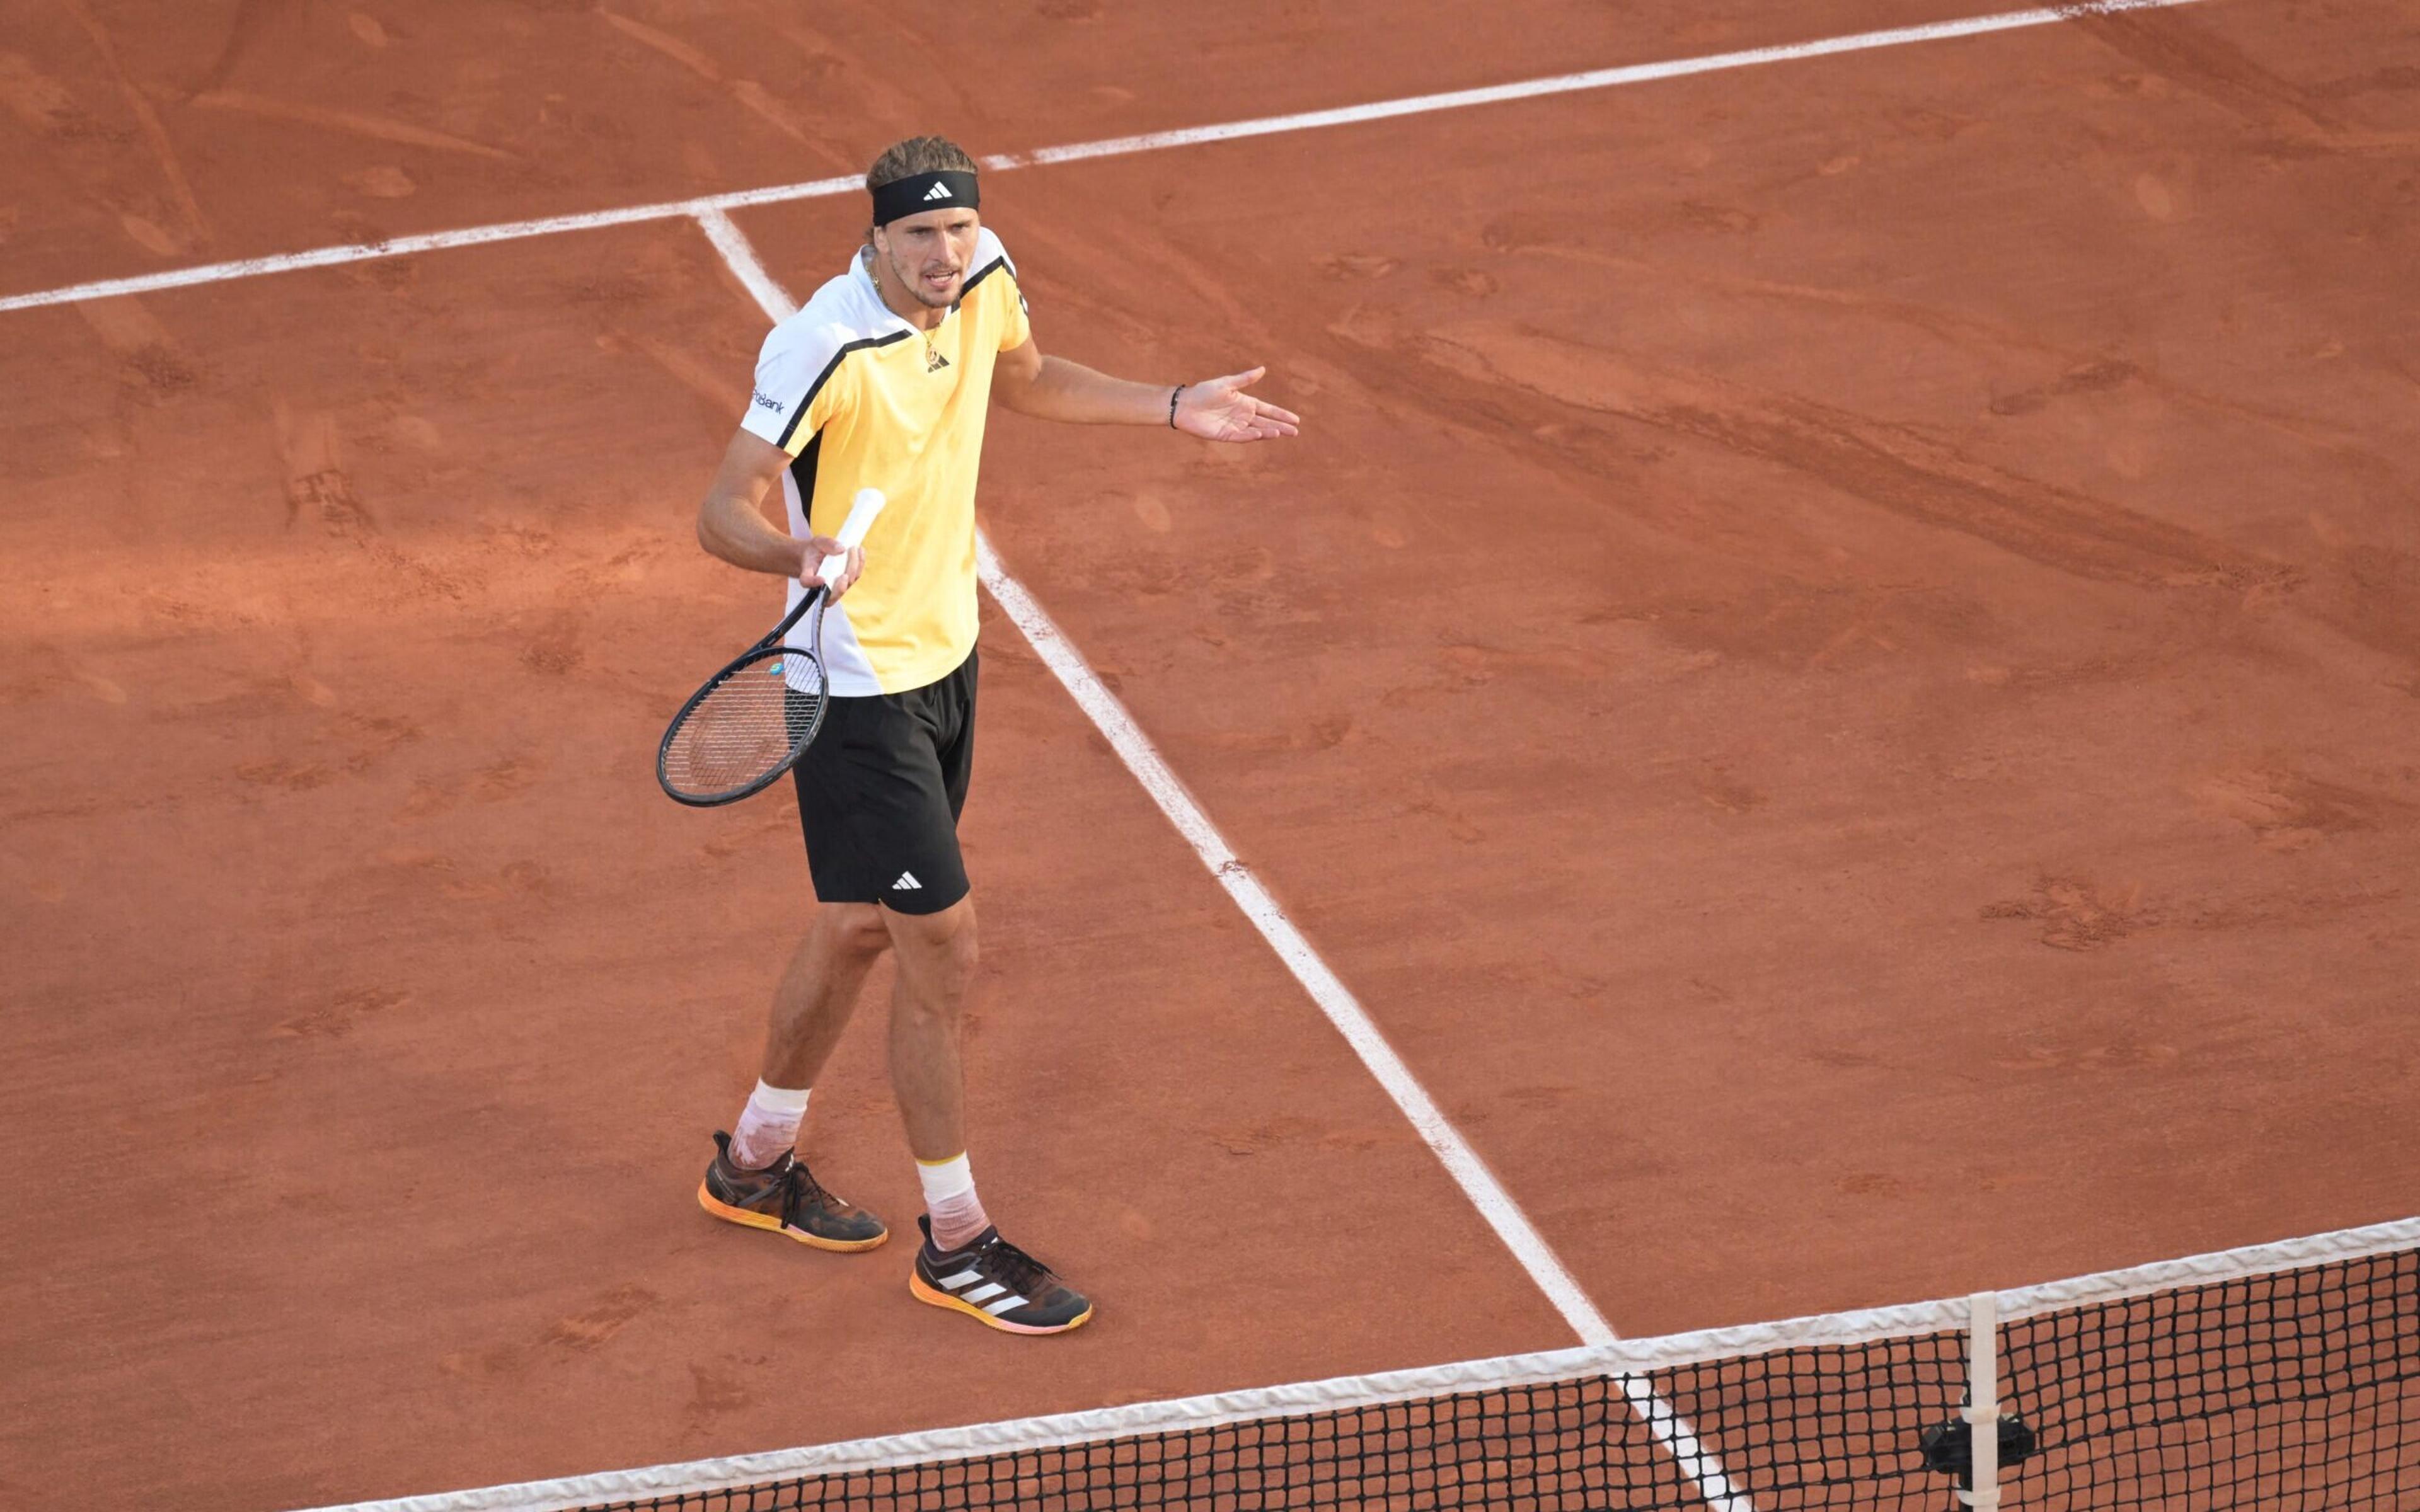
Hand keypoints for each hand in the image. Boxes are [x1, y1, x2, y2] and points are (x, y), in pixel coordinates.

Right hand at [799, 535, 864, 600]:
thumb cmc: (814, 550)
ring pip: (847, 584)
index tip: (822, 579)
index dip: (813, 583)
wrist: (817, 554)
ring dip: (853, 567)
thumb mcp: (817, 542)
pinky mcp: (846, 581)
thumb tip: (841, 549)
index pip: (807, 582)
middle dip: (842, 583)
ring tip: (853, 549)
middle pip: (832, 593)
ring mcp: (835, 586)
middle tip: (845, 565)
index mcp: (807, 575)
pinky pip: (855, 576)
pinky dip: (859, 563)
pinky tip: (860, 550)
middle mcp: (821, 586)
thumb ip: (827, 544)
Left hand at [1175, 367, 1300, 442]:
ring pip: (1256, 431)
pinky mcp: (1225, 435)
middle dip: (1280, 427)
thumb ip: (1245, 379)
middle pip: (1266, 423)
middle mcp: (1243, 416)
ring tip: (1280, 433)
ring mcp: (1235, 426)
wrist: (1185, 405)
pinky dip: (1251, 436)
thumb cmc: (1204, 391)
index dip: (1281, 415)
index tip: (1296, 419)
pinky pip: (1241, 436)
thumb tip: (1263, 369)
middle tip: (1294, 432)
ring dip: (1268, 432)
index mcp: (1246, 403)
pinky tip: (1260, 433)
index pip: (1268, 410)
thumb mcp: (1227, 383)